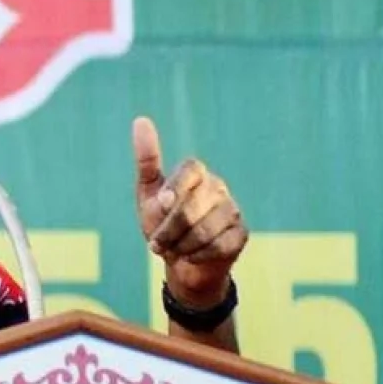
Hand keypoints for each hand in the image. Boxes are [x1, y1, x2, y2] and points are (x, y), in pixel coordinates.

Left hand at [133, 116, 247, 307]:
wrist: (180, 263)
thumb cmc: (162, 225)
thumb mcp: (148, 194)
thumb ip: (147, 159)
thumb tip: (141, 120)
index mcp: (196, 173)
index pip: (191, 170)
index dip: (175, 189)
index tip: (161, 205)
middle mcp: (217, 187)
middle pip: (193, 206)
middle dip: (169, 230)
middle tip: (156, 243)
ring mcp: (232, 210)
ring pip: (205, 230)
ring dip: (181, 247)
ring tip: (174, 250)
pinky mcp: (241, 233)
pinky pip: (219, 246)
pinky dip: (198, 256)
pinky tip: (193, 256)